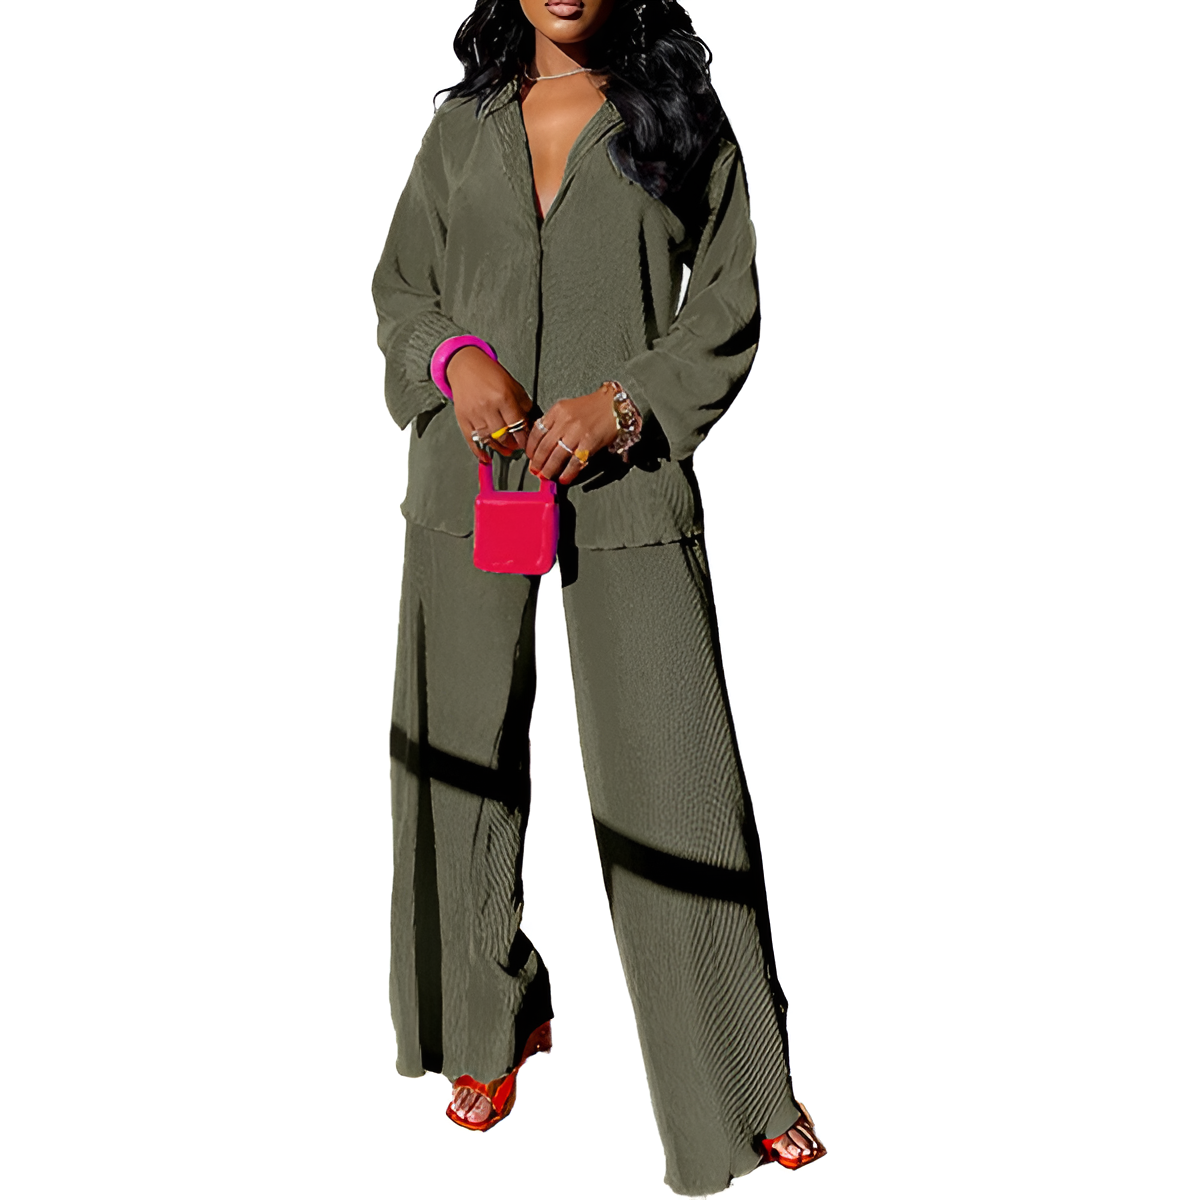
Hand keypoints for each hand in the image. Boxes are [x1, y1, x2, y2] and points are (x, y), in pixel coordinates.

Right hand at [445, 346, 533, 461]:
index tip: (527, 442)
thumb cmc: (489, 373)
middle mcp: (488, 407)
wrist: (465, 365)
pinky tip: (486, 457)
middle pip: (503, 436)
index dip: (524, 437)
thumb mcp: (513, 384)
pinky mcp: (463, 418)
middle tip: (517, 447)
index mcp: (503, 397)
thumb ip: (523, 403)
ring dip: (499, 449)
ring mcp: (474, 414)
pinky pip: (471, 440)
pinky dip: (479, 452)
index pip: (518, 425)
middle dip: (513, 445)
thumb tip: (530, 422)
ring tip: (506, 450)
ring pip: (488, 440)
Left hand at [524, 385, 619, 484]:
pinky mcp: (590, 442)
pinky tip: (564, 478)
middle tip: (536, 471)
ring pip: (557, 456)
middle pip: (545, 447)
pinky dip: (568, 473)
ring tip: (547, 476)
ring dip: (550, 470)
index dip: (531, 448)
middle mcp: (565, 421)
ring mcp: (577, 432)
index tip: (530, 457)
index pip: (537, 432)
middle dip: (538, 462)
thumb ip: (554, 422)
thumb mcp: (568, 408)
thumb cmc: (592, 408)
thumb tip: (541, 442)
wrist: (614, 405)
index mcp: (557, 411)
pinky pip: (575, 462)